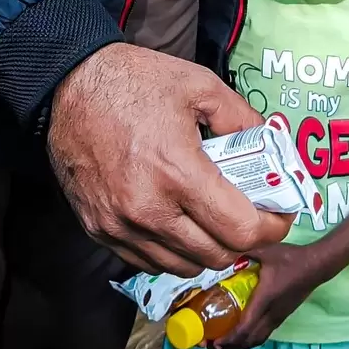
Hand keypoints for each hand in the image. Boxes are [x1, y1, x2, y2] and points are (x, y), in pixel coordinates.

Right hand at [47, 42, 293, 275]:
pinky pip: (146, 262)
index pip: (240, 230)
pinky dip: (171, 252)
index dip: (272, 229)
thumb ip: (243, 120)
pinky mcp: (98, 230)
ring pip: (182, 267)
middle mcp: (148, 209)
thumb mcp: (201, 85)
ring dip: (207, 251)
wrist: (69, 84)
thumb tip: (271, 147)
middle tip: (249, 217)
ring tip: (213, 223)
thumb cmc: (135, 80)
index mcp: (178, 172)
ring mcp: (120, 225)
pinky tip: (177, 224)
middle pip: (216, 256)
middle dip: (243, 241)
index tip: (279, 216)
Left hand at [209, 239, 324, 348]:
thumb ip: (244, 253)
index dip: (228, 339)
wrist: (316, 266)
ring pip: (257, 340)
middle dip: (229, 347)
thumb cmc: (290, 258)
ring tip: (223, 344)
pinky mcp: (282, 316)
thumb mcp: (265, 251)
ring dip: (239, 346)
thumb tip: (224, 254)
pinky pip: (263, 334)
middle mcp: (271, 314)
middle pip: (249, 341)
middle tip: (210, 345)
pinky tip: (241, 334)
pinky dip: (249, 340)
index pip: (245, 328)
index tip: (213, 342)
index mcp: (264, 300)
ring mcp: (278, 317)